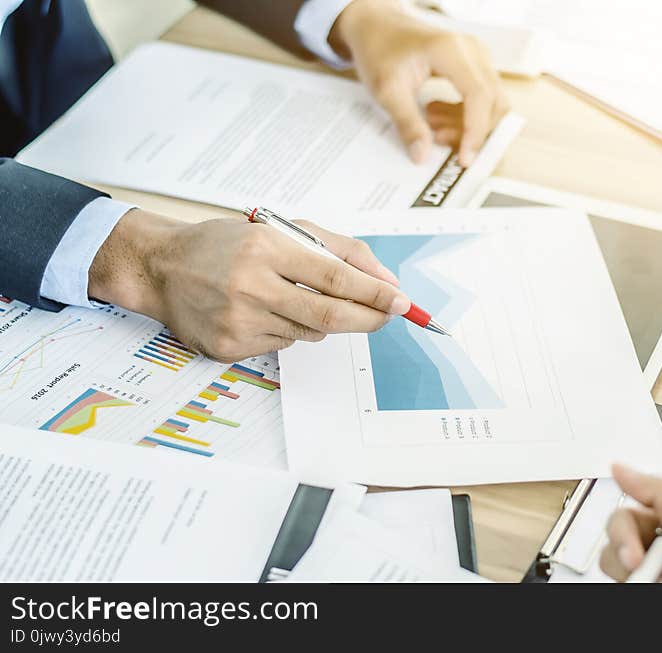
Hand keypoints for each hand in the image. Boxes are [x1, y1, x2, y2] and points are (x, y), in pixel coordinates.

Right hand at [88, 209, 409, 361]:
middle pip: (330, 316)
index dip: (374, 293)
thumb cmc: (228, 244)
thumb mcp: (282, 230)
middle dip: (368, 319)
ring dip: (321, 320)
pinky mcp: (229, 348)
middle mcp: (251, 287)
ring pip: (309, 333)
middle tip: (389, 316)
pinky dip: (289, 331)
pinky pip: (283, 346)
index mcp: (266, 249)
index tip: (400, 300)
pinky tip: (263, 312)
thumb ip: (337, 249)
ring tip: (292, 297)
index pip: (335, 277)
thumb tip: (384, 279)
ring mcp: (239, 322)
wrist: (162, 267)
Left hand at [330, 0, 509, 165]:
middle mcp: (472, 50)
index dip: (476, 131)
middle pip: (494, 101)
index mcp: (451, 50)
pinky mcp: (475, 66)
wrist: (378, 27)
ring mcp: (477, 57)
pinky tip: (438, 120)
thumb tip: (422, 155)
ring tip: (433, 129)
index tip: (464, 159)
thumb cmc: (380, 50)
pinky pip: (483, 99)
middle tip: (440, 141)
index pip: (479, 95)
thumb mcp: (386, 90)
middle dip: (473, 132)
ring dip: (468, 126)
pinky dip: (466, 117)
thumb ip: (407, 123)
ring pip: (492, 103)